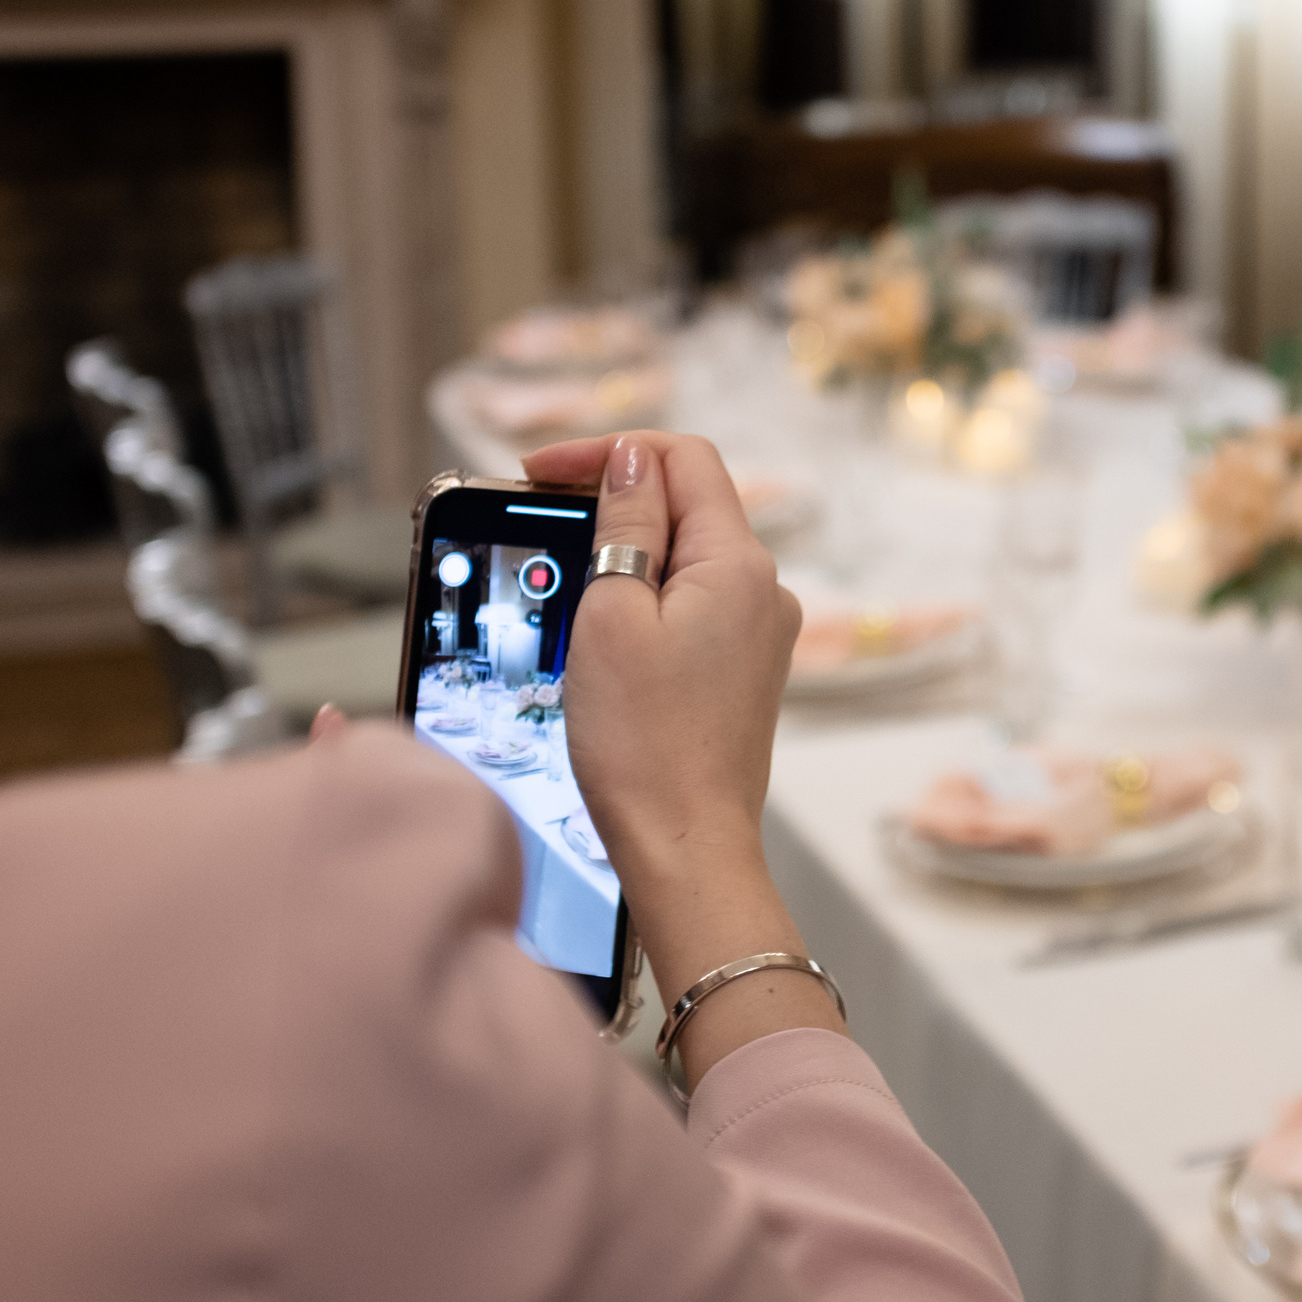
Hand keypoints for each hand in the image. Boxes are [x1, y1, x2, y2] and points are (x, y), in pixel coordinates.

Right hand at [520, 431, 840, 1079]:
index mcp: (738, 564)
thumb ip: (625, 528)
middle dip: (611, 501)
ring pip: (686, 558)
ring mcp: (758, 634)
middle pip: (687, 504)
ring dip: (622, 555)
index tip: (539, 470)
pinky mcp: (741, 672)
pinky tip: (596, 631)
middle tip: (537, 519)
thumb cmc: (642, 744)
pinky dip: (642, 599)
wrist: (685, 850)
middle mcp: (763, 591)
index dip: (609, 451)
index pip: (682, 460)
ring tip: (560, 584)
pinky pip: (692, 606)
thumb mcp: (610, 617)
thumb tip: (633, 465)